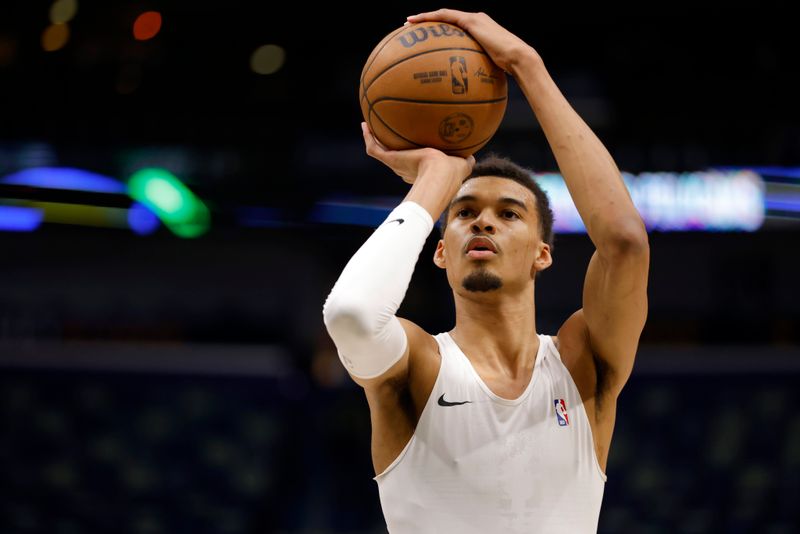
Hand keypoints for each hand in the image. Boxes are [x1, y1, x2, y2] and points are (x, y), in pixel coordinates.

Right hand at [361, 122, 474, 184]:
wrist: (440, 175)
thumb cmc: (452, 172)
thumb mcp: (462, 164)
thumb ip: (467, 160)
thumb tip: (473, 156)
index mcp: (421, 172)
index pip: (413, 166)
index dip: (411, 159)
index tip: (411, 152)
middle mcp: (405, 169)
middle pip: (395, 159)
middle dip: (391, 149)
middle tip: (388, 137)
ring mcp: (396, 164)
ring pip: (381, 152)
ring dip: (374, 140)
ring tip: (369, 127)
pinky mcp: (391, 158)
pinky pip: (374, 147)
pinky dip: (368, 136)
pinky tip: (365, 124)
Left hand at [406, 9, 537, 73]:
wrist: (519, 58)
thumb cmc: (507, 71)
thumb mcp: (488, 72)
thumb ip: (475, 76)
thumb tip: (465, 96)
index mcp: (480, 30)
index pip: (455, 27)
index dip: (439, 31)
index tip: (425, 38)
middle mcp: (476, 21)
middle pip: (446, 18)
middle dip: (427, 22)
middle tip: (410, 29)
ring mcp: (474, 19)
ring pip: (443, 14)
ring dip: (425, 17)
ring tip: (407, 23)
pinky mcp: (472, 21)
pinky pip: (446, 16)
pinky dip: (431, 18)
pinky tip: (417, 23)